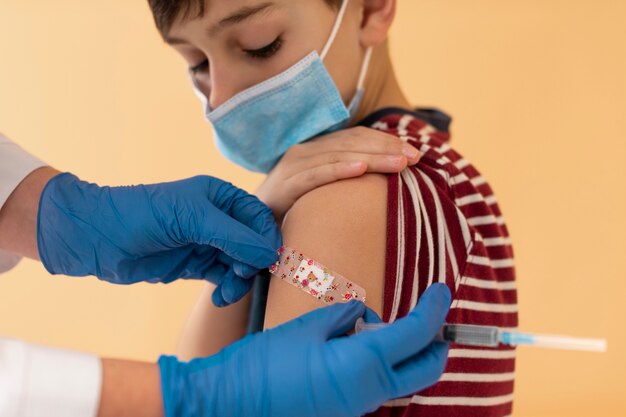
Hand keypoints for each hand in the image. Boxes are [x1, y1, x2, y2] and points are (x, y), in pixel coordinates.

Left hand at [37, 173, 280, 304]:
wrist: (98, 238)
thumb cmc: (142, 215)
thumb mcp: (192, 219)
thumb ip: (234, 236)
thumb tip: (269, 255)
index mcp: (220, 197)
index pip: (258, 217)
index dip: (266, 238)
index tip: (268, 260)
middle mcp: (217, 219)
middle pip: (253, 243)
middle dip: (252, 262)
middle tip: (241, 275)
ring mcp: (206, 243)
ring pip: (240, 264)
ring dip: (240, 280)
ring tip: (227, 291)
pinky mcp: (195, 265)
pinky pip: (223, 278)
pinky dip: (226, 289)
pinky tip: (218, 297)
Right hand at [159, 283, 450, 416]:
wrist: (230, 404)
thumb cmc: (265, 363)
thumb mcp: (308, 327)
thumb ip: (345, 316)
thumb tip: (363, 317)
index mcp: (363, 366)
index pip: (416, 334)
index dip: (434, 309)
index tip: (443, 291)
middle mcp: (368, 394)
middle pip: (424, 370)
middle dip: (435, 343)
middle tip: (431, 319)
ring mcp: (357, 408)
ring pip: (400, 380)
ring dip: (401, 354)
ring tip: (363, 327)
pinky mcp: (344, 413)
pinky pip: (376, 388)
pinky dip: (378, 366)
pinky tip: (351, 346)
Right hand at [256, 127, 420, 222]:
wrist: (253, 228)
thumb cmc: (294, 210)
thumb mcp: (324, 191)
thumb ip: (346, 179)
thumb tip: (385, 178)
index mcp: (317, 150)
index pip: (357, 137)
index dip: (386, 141)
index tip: (415, 152)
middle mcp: (305, 151)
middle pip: (352, 142)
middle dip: (386, 148)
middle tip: (415, 157)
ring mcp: (293, 166)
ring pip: (338, 155)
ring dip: (372, 157)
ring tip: (399, 162)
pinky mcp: (285, 185)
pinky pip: (315, 175)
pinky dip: (339, 170)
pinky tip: (361, 169)